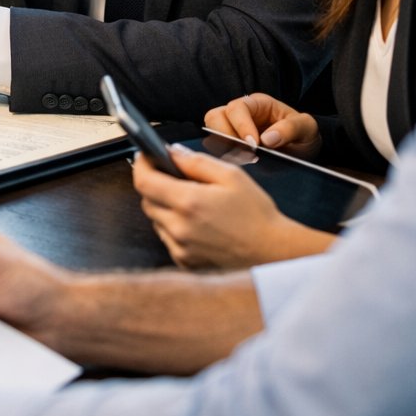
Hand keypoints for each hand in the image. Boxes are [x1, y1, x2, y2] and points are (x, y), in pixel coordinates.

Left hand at [133, 146, 333, 268]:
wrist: (274, 252)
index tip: (146, 157)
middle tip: (174, 177)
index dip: (141, 165)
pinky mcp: (185, 262)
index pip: (143, 181)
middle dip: (155, 185)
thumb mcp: (231, 176)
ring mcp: (180, 248)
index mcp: (188, 203)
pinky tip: (197, 223)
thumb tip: (170, 153)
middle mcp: (179, 228)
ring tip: (192, 203)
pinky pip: (167, 238)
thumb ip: (195, 162)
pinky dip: (174, 227)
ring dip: (165, 207)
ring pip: (156, 220)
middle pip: (147, 200)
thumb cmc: (257, 215)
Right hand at [205, 94, 321, 158]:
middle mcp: (239, 114)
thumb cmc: (304, 136)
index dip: (241, 126)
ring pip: (211, 132)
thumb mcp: (307, 128)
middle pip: (215, 117)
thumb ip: (291, 128)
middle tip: (245, 155)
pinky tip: (240, 164)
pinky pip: (214, 147)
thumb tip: (267, 139)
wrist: (303, 152)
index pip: (237, 108)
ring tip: (243, 160)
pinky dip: (222, 156)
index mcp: (257, 104)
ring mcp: (231, 129)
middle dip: (226, 137)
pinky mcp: (228, 145)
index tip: (254, 145)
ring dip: (222, 147)